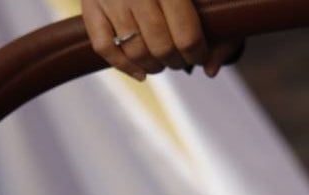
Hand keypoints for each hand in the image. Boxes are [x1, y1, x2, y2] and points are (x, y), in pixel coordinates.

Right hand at [81, 0, 241, 79]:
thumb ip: (218, 11)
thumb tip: (212, 70)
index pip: (187, 34)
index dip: (197, 52)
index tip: (200, 55)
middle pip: (161, 47)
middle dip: (176, 61)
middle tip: (181, 60)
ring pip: (135, 51)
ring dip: (153, 66)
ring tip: (163, 63)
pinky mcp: (90, 4)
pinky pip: (105, 49)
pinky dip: (123, 66)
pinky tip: (141, 73)